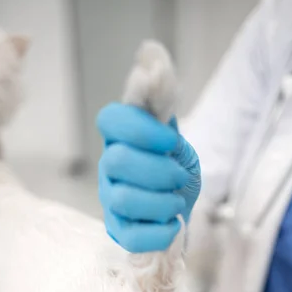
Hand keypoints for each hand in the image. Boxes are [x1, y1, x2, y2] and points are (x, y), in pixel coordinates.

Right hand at [96, 103, 200, 252]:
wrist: (181, 210)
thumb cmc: (174, 171)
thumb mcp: (176, 139)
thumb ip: (162, 105)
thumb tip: (151, 53)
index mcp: (121, 139)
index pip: (110, 119)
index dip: (141, 129)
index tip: (170, 141)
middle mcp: (109, 167)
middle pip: (117, 161)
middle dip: (159, 170)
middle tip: (179, 177)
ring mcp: (110, 200)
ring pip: (124, 200)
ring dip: (162, 202)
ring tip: (177, 202)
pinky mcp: (119, 232)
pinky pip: (132, 237)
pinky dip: (159, 232)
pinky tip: (172, 225)